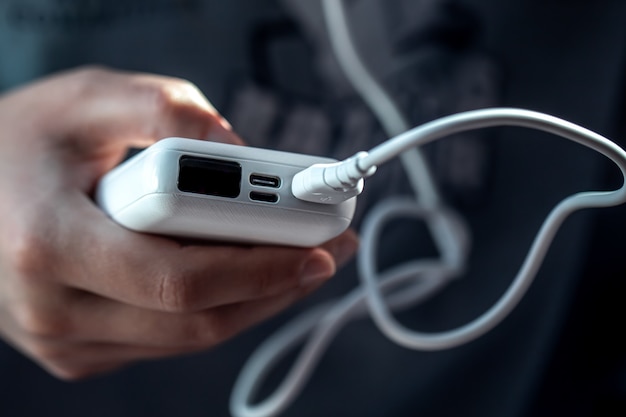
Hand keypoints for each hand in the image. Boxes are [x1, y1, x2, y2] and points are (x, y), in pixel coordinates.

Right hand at [0, 67, 357, 379]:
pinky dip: (218, 307)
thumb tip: (241, 150)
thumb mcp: (88, 98)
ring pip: (191, 338)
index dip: (262, 267)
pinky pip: (169, 339)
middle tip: (326, 247)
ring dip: (256, 298)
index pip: (181, 280)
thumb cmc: (18, 143)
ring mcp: (65, 340)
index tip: (319, 243)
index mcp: (50, 244)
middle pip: (199, 321)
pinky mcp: (79, 350)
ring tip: (297, 254)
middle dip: (277, 285)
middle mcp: (55, 309)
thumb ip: (167, 112)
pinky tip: (244, 270)